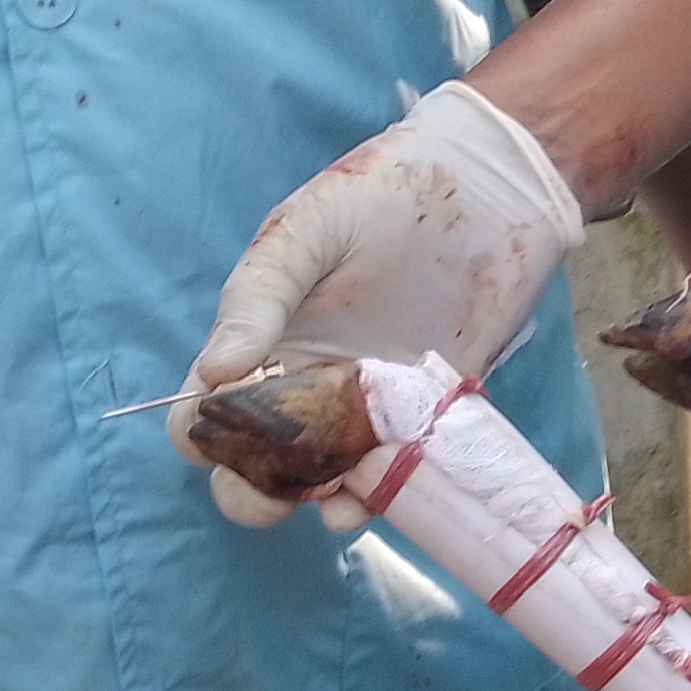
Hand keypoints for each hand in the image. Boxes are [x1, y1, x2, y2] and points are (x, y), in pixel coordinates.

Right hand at [178, 80, 585, 526]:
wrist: (487, 189)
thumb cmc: (381, 194)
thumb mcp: (307, 232)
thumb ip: (259, 297)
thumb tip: (214, 373)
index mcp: (257, 344)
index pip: (202, 415)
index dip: (202, 434)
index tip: (229, 425)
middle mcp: (302, 387)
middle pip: (252, 468)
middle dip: (252, 492)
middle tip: (276, 491)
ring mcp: (364, 409)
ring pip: (323, 483)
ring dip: (319, 501)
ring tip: (338, 495)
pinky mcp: (424, 418)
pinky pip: (393, 474)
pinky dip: (381, 495)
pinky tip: (380, 490)